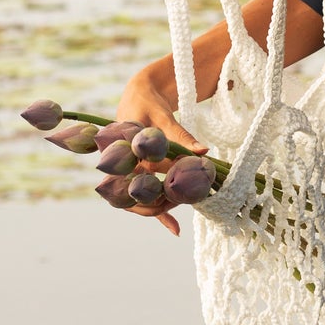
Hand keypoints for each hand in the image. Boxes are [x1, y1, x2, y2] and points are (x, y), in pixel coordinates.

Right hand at [112, 63, 209, 237]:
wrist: (139, 95)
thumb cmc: (149, 103)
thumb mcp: (164, 118)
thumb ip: (181, 136)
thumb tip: (203, 151)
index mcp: (121, 151)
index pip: (137, 178)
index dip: (156, 190)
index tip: (177, 196)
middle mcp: (121, 165)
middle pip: (134, 197)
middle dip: (157, 205)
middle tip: (180, 207)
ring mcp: (129, 172)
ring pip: (139, 201)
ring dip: (158, 210)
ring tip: (177, 218)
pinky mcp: (138, 176)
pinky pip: (146, 198)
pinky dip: (160, 212)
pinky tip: (175, 228)